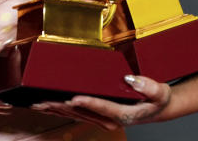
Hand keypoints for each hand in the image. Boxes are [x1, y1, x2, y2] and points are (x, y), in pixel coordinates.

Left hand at [30, 75, 170, 129]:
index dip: (87, 103)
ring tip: (38, 103)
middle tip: (43, 100)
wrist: (157, 108)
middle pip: (82, 112)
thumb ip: (148, 86)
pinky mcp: (97, 115)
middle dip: (61, 106)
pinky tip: (48, 105)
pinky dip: (60, 109)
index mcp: (122, 114)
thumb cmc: (156, 99)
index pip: (102, 108)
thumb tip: (131, 79)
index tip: (73, 98)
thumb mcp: (159, 92)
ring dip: (56, 109)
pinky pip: (76, 113)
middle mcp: (110, 119)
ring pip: (75, 114)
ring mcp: (102, 118)